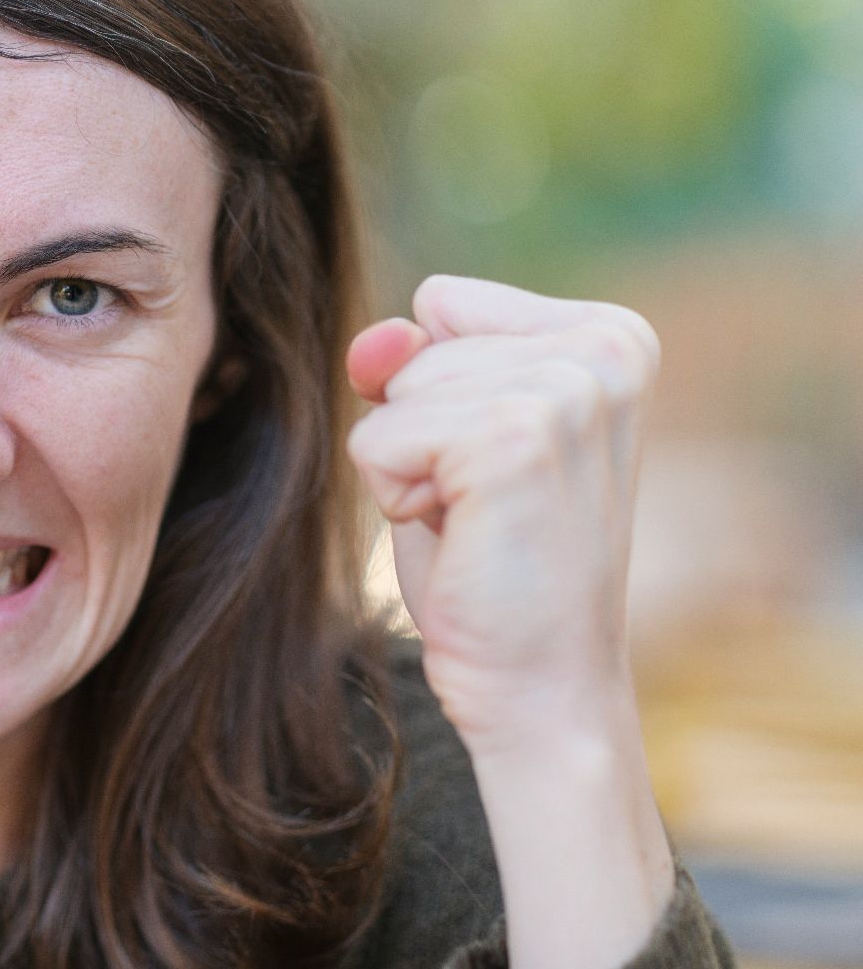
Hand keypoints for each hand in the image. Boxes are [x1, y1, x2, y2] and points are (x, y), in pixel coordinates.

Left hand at [344, 274, 660, 747]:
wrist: (540, 686)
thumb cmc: (494, 565)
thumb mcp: (450, 435)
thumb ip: (412, 362)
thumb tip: (378, 339)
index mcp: (611, 335)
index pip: (443, 303)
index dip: (437, 393)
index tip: (495, 466)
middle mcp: (606, 349)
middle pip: (415, 346)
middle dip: (420, 432)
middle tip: (486, 509)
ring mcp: (566, 391)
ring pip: (393, 391)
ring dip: (408, 468)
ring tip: (478, 524)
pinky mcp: (514, 438)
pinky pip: (377, 437)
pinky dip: (395, 497)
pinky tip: (464, 539)